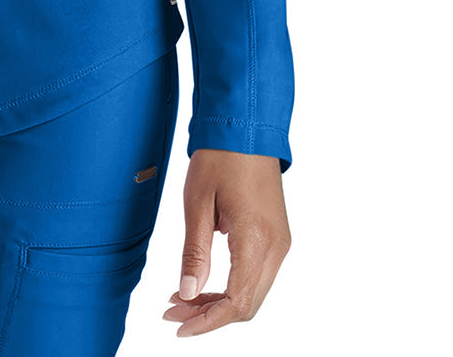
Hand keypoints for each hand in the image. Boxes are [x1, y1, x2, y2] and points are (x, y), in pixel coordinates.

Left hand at [162, 149, 289, 336]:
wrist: (247, 125)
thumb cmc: (220, 157)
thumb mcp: (197, 202)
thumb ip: (195, 252)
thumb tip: (188, 294)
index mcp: (256, 240)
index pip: (237, 303)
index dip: (207, 322)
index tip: (178, 325)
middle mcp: (276, 248)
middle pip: (247, 305)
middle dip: (209, 315)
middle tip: (172, 310)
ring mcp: (280, 242)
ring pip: (253, 293)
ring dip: (220, 303)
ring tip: (182, 297)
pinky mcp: (277, 235)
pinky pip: (257, 275)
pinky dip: (232, 285)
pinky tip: (204, 281)